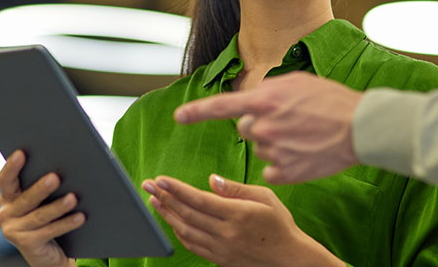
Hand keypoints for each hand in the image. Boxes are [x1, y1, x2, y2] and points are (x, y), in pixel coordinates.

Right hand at [0, 150, 83, 266]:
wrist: (48, 251)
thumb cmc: (49, 214)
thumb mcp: (43, 198)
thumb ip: (45, 182)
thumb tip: (66, 161)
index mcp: (9, 197)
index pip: (6, 180)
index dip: (12, 167)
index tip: (21, 153)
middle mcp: (6, 214)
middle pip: (25, 199)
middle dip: (41, 188)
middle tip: (55, 177)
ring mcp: (13, 231)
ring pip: (39, 216)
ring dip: (58, 207)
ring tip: (73, 198)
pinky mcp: (26, 245)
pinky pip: (49, 231)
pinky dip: (66, 224)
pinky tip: (80, 217)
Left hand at [142, 175, 340, 266]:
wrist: (289, 259)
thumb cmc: (280, 224)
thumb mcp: (265, 197)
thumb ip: (236, 189)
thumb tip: (212, 180)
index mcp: (237, 214)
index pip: (199, 199)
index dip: (177, 188)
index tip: (161, 179)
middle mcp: (226, 233)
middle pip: (187, 214)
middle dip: (165, 197)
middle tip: (148, 185)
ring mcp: (221, 249)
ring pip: (186, 231)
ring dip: (167, 214)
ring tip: (154, 200)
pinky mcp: (220, 260)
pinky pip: (193, 246)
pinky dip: (179, 232)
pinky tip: (172, 220)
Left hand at [174, 72, 361, 182]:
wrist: (360, 127)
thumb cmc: (331, 100)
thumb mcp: (297, 82)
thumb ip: (268, 90)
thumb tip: (254, 99)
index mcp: (263, 101)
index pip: (220, 106)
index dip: (197, 112)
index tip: (179, 117)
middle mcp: (263, 127)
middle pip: (245, 128)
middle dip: (260, 124)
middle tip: (288, 120)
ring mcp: (273, 153)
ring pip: (260, 148)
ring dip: (274, 142)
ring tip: (302, 134)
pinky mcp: (285, 174)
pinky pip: (272, 169)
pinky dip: (283, 163)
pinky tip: (303, 153)